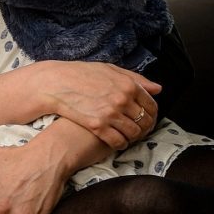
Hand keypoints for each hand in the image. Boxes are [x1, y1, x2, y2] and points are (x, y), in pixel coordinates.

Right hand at [34, 60, 159, 149]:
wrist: (55, 83)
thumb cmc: (80, 74)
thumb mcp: (108, 69)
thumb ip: (135, 79)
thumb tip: (158, 89)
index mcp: (127, 85)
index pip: (151, 105)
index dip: (151, 114)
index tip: (145, 118)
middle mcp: (122, 100)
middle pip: (144, 121)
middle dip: (144, 127)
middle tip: (137, 129)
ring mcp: (110, 114)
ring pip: (134, 133)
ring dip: (132, 137)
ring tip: (125, 135)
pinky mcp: (98, 126)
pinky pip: (119, 142)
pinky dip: (120, 144)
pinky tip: (115, 140)